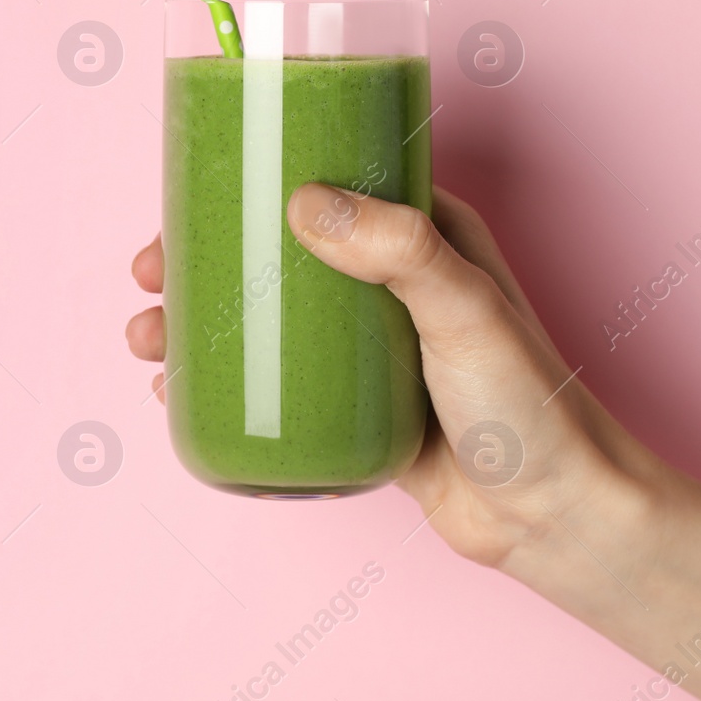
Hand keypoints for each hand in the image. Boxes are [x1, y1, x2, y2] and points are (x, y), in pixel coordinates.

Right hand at [127, 183, 658, 570]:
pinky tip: (180, 395)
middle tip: (149, 277)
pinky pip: (277, 386)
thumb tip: (305, 202)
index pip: (327, 184)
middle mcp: (391, 284)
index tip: (191, 197)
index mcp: (424, 235)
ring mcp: (370, 350)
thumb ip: (398, 249)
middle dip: (204, 260)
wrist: (554, 517)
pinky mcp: (356, 409)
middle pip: (277, 253)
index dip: (255, 183)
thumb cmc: (530, 404)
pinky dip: (224, 384)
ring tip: (147, 343)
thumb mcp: (466, 309)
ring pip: (266, 321)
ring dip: (200, 325)